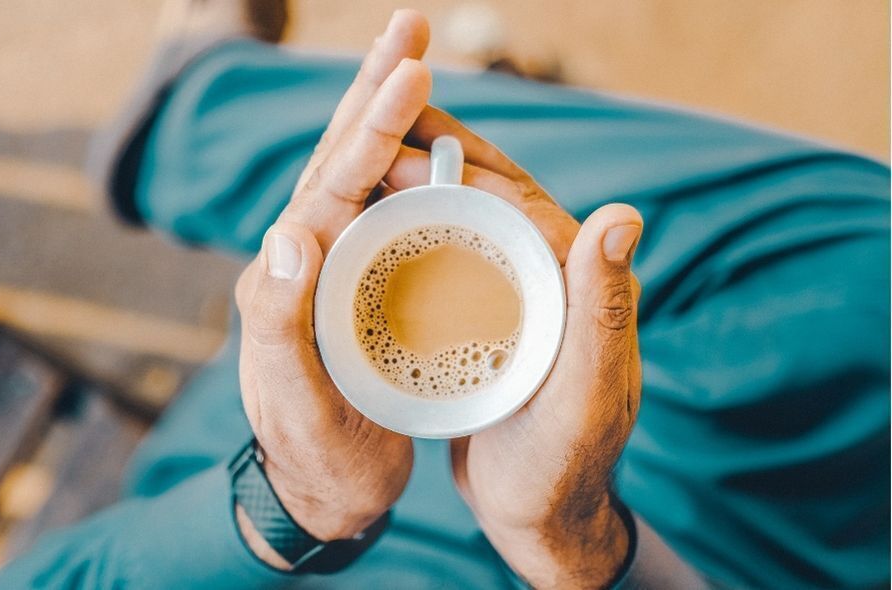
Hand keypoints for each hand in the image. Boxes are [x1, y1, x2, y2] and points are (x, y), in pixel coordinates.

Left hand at [232, 10, 431, 566]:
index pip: (331, 187)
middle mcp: (303, 259)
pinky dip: (403, 163)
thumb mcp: (298, 402)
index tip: (411, 71)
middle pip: (340, 157)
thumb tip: (287, 231)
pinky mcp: (355, 281)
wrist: (320, 490)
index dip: (370, 128)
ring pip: (360, 173)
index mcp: (286, 277)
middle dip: (373, 89)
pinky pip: (380, 208)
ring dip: (385, 113)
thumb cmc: (313, 454)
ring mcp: (330, 266)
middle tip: (408, 25)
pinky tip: (425, 139)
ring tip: (413, 58)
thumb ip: (280, 323)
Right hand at [388, 108, 643, 587]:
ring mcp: (520, 292)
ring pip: (469, 216)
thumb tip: (622, 214)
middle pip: (492, 193)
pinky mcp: (492, 312)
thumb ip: (604, 308)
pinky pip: (453, 253)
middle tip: (369, 140)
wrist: (540, 513)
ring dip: (422, 184)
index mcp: (581, 281)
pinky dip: (417, 227)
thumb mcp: (583, 395)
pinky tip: (375, 226)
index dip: (457, 167)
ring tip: (364, 171)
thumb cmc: (562, 464)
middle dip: (435, 155)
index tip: (392, 153)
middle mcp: (555, 275)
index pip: (519, 199)